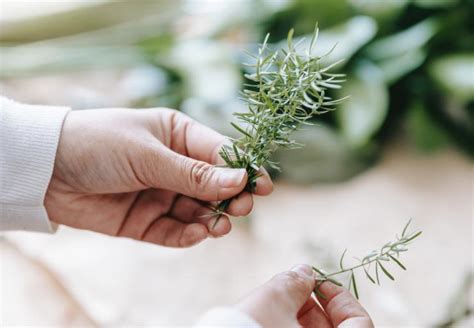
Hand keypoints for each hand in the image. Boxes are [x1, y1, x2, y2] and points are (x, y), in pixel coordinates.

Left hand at [45, 108, 272, 246]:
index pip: (220, 154)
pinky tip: (198, 234)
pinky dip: (189, 235)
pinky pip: (175, 231)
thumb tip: (241, 179)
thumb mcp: (149, 154)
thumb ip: (194, 173)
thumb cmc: (98, 144)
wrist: (46, 171)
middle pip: (215, 185)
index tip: (262, 185)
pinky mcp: (146, 220)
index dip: (243, 169)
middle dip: (231, 197)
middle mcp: (174, 165)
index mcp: (178, 135)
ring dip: (212, 219)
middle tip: (242, 207)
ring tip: (219, 225)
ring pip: (199, 211)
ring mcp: (161, 193)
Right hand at [236, 265, 373, 327]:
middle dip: (312, 307)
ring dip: (295, 320)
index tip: (317, 282)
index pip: (359, 322)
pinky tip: (265, 319)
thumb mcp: (274, 300)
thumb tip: (304, 273)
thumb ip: (295, 282)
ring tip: (271, 306)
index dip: (339, 296)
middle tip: (289, 291)